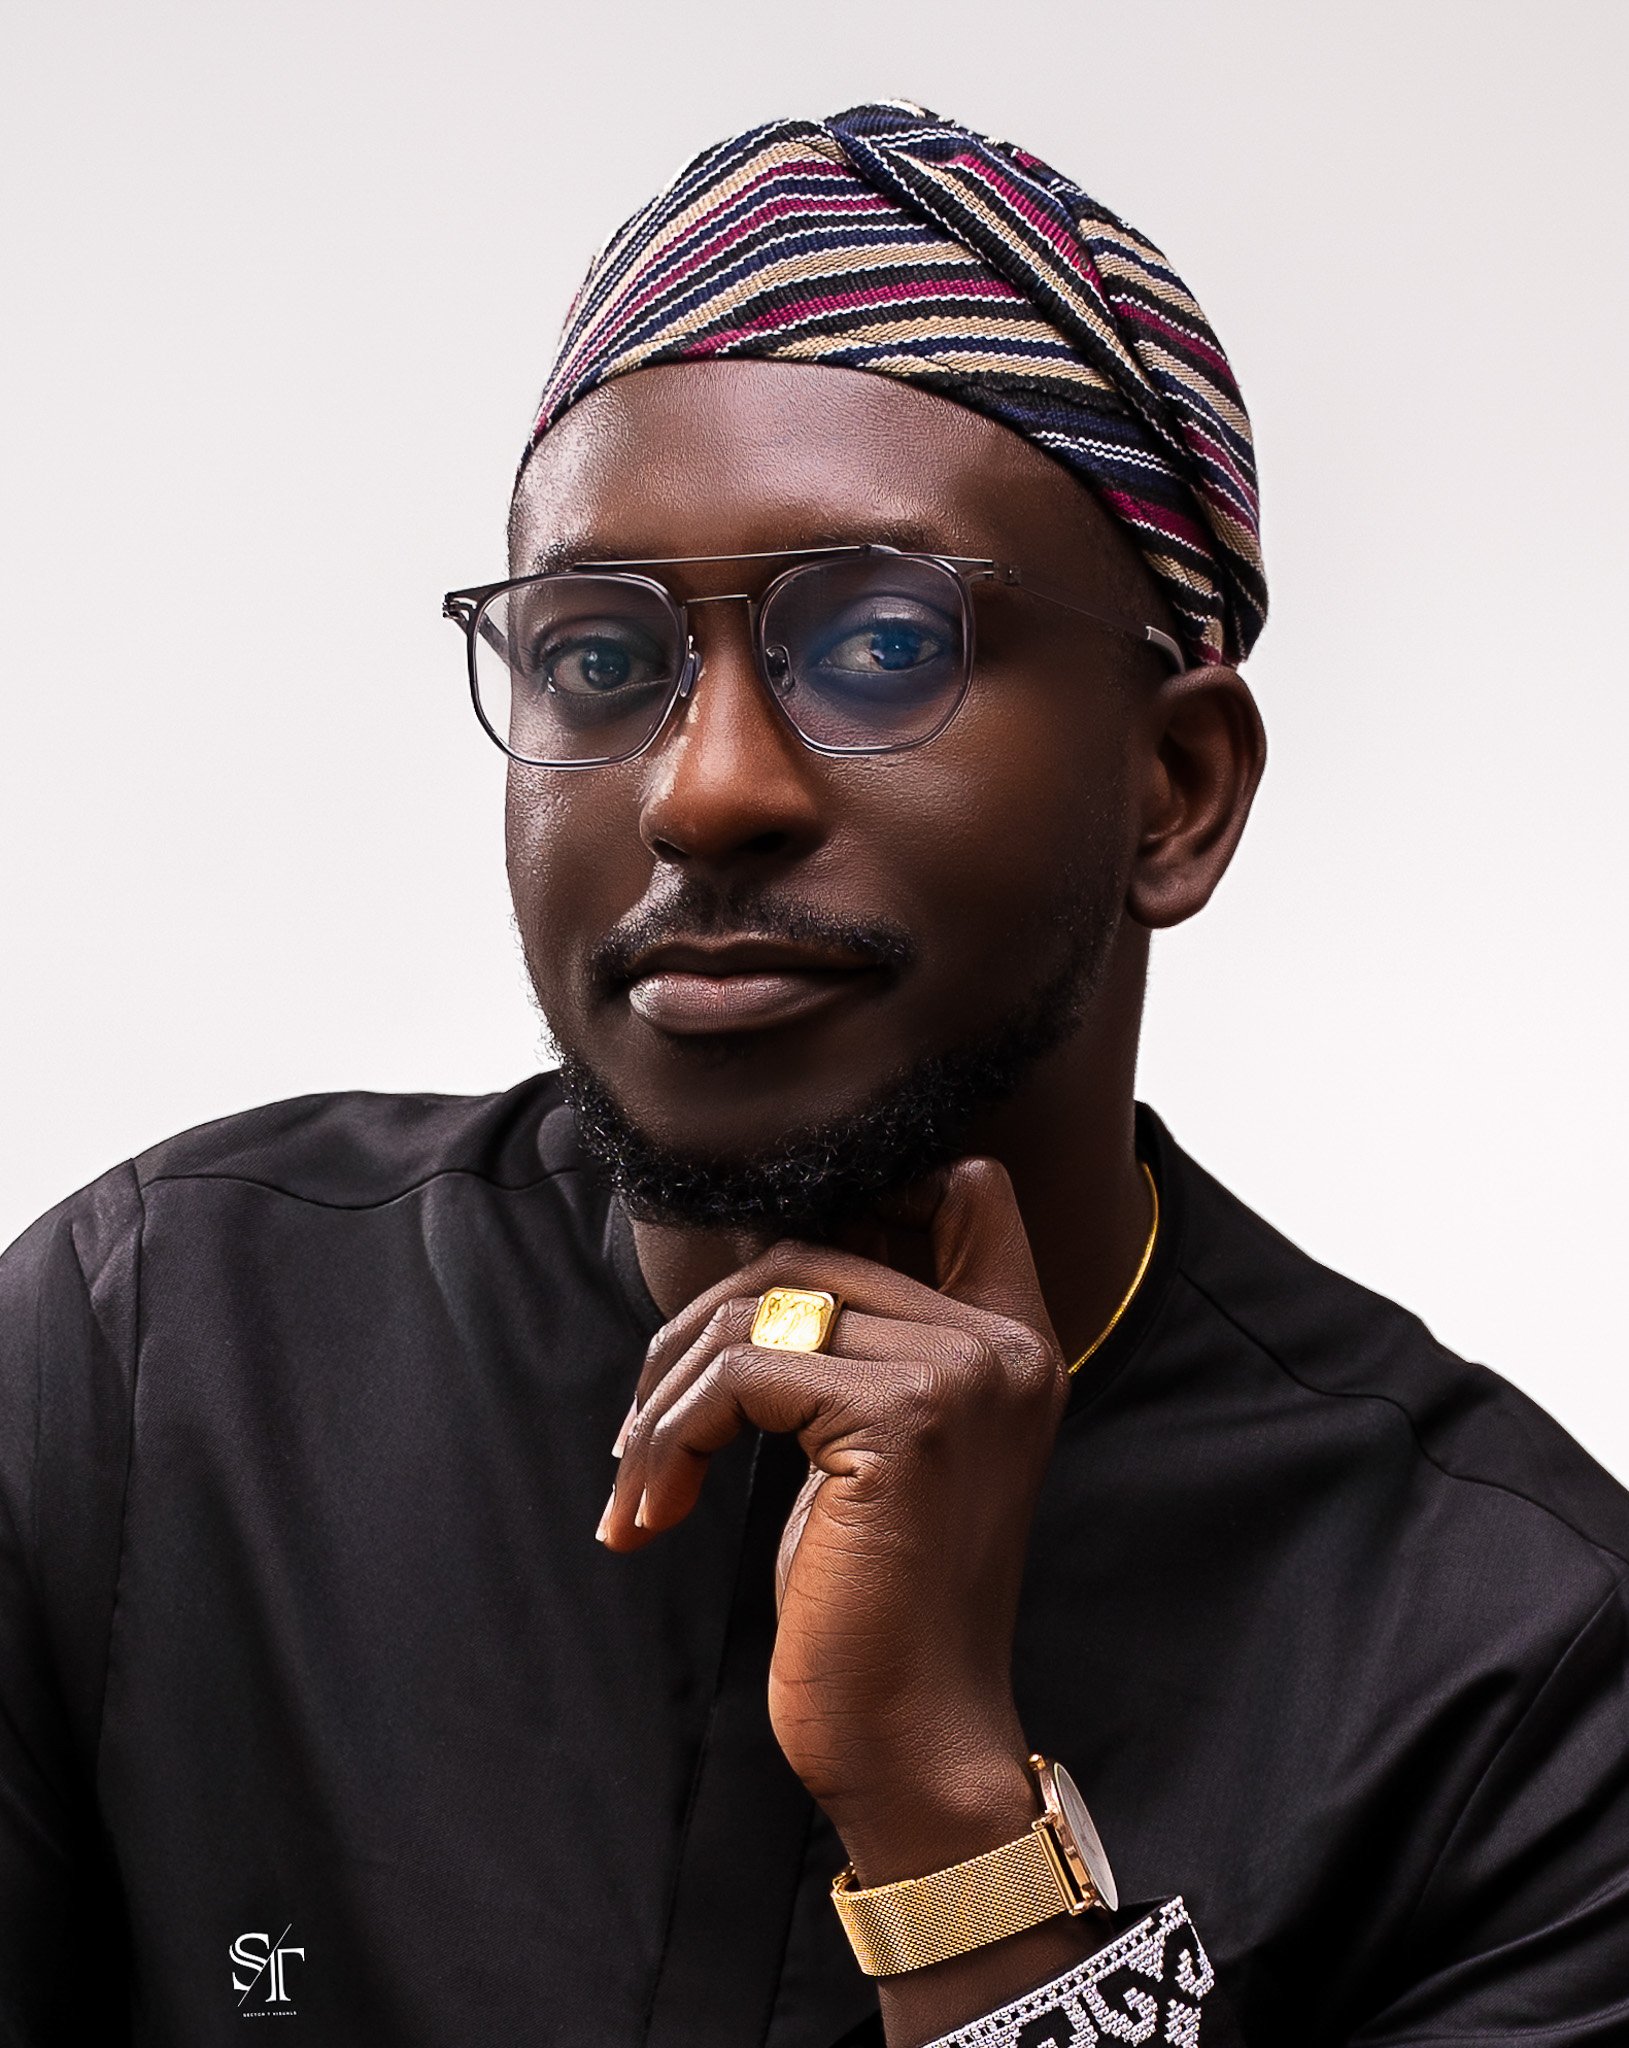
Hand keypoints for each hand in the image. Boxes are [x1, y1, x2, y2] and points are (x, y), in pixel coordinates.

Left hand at [601, 1157, 1068, 1881]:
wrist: (912, 1738)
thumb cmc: (876, 1601)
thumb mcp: (875, 1448)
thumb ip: (859, 1342)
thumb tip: (752, 1257)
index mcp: (1014, 1340)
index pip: (965, 1182)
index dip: (856, 1202)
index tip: (759, 1314)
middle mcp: (1002, 1343)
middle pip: (810, 1248)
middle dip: (699, 1333)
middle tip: (644, 1434)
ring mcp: (961, 1374)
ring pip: (761, 1308)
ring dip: (668, 1398)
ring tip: (639, 1482)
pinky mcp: (903, 1420)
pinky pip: (740, 1375)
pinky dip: (670, 1439)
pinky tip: (651, 1513)